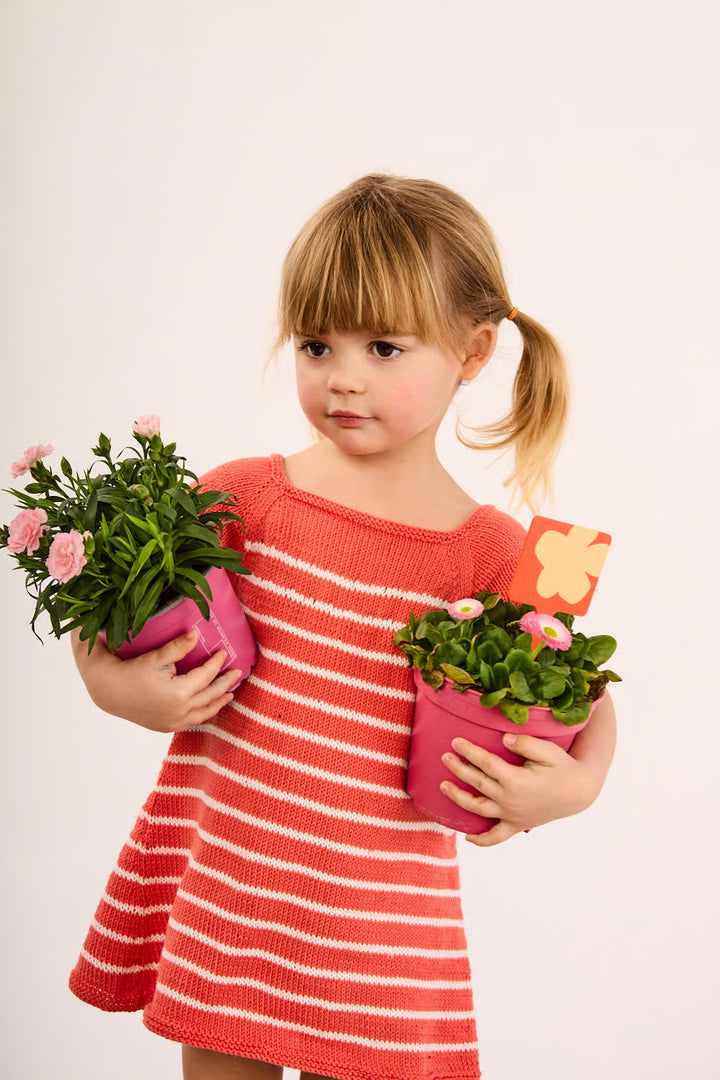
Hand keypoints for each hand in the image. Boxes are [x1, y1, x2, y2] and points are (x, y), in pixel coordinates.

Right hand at [71, 628, 240, 732]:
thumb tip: (197, 634)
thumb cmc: (132, 671)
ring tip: (230, 693)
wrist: (110, 692)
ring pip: (204, 712)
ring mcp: (174, 722)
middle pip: (211, 695)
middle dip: (226, 683)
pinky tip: (209, 707)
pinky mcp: (167, 727)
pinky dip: (204, 713)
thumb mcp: (156, 657)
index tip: (224, 653)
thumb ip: (178, 647)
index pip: (206, 675)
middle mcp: (180, 711)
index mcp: (179, 693)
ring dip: (219, 701)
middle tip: (238, 672)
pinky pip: (193, 721)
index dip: (216, 663)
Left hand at [439, 732, 601, 846]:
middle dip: (459, 768)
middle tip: (445, 756)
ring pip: (478, 808)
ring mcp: (512, 815)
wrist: (579, 793)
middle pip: (477, 783)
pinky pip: (496, 837)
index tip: (455, 742)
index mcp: (516, 781)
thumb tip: (503, 740)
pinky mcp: (517, 825)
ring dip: (458, 798)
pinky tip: (467, 837)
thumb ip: (525, 744)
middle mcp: (510, 801)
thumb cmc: (563, 767)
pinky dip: (482, 840)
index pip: (486, 763)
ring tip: (442, 786)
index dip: (469, 752)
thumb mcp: (548, 751)